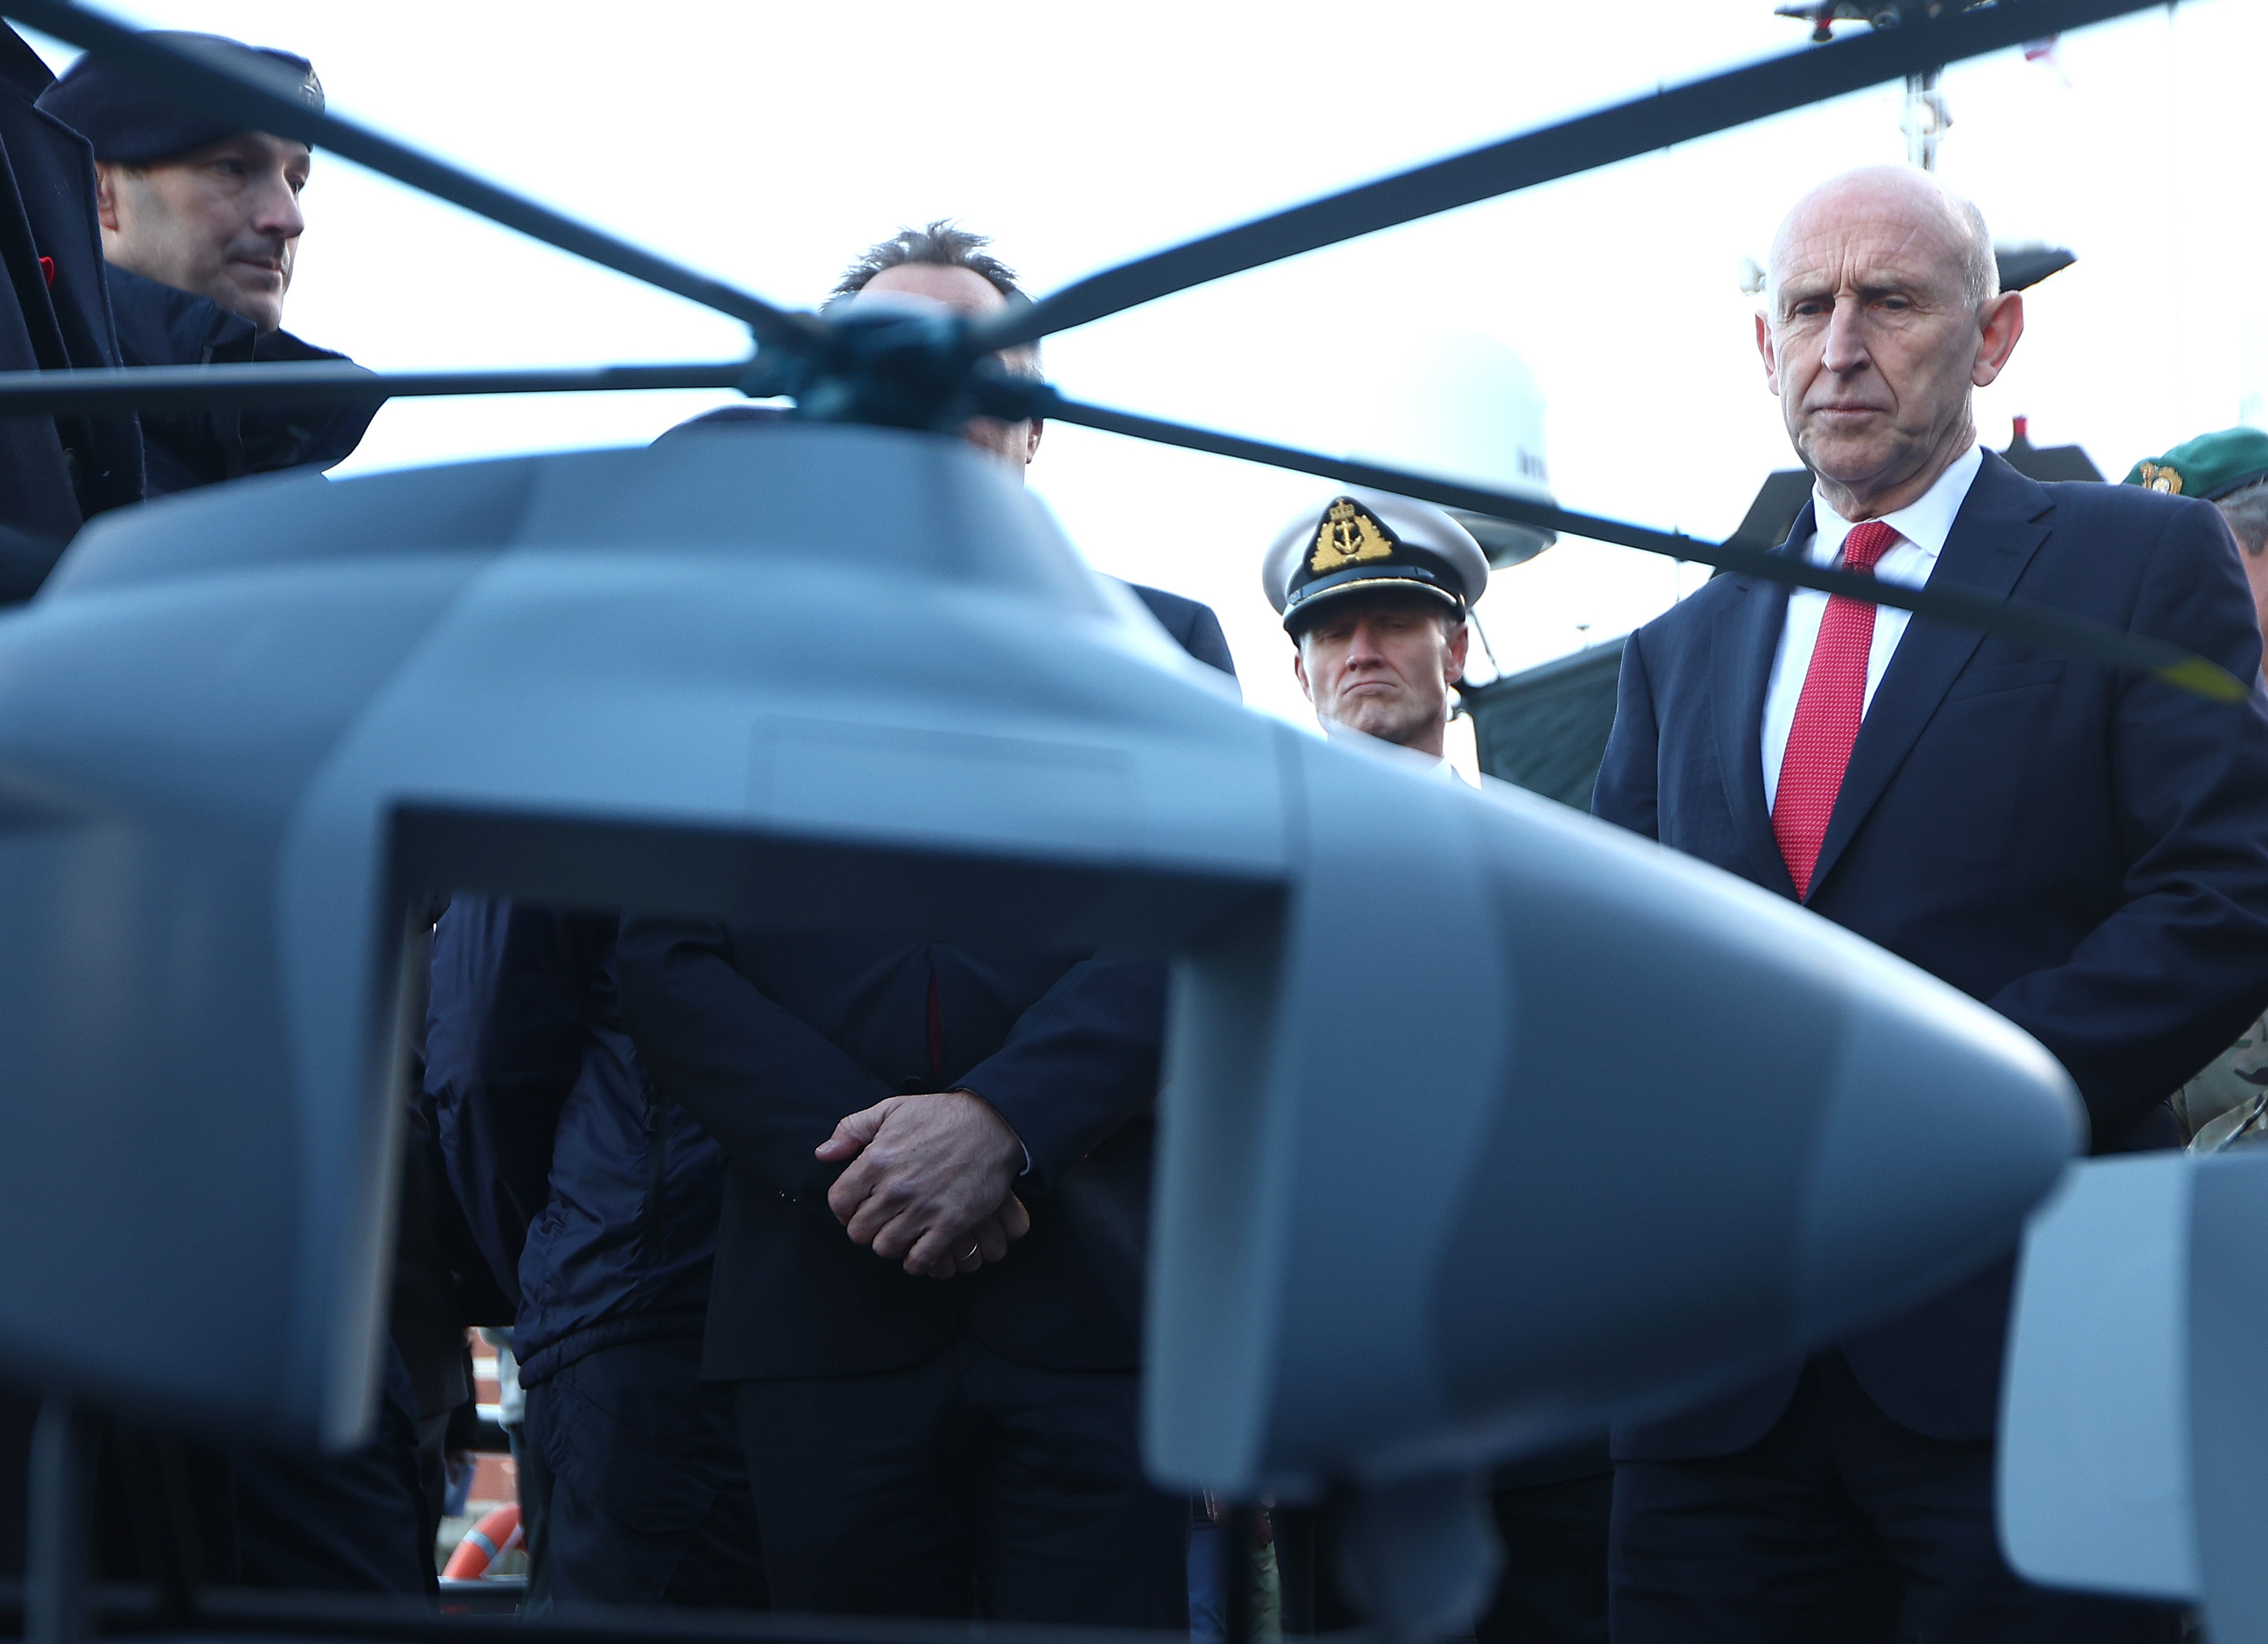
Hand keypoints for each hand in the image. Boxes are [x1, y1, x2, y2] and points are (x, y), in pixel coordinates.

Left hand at [817, 1090, 1026, 1275]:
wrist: (994, 1123)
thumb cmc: (940, 1115)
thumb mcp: (892, 1109)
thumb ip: (852, 1129)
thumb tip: (823, 1154)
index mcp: (877, 1159)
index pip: (839, 1201)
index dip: (844, 1208)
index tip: (857, 1206)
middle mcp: (897, 1187)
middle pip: (859, 1231)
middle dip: (866, 1228)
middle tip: (880, 1220)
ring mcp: (924, 1208)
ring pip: (885, 1248)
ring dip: (890, 1243)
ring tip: (900, 1231)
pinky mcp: (951, 1223)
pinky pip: (919, 1260)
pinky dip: (915, 1260)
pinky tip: (920, 1245)